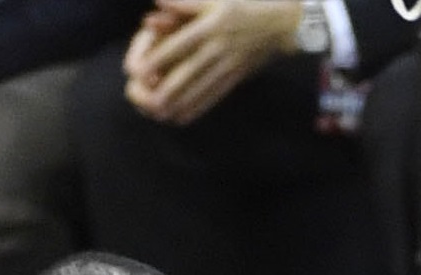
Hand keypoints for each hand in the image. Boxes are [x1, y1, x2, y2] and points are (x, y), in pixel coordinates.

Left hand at [123, 0, 308, 126]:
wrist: (281, 23)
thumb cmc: (244, 5)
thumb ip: (184, 2)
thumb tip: (156, 2)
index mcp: (210, 25)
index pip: (179, 45)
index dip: (158, 58)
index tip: (138, 71)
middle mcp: (218, 48)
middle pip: (188, 72)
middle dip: (166, 89)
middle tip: (146, 101)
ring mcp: (228, 65)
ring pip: (200, 88)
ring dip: (178, 103)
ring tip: (158, 114)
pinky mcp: (235, 77)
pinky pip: (214, 95)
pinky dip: (197, 107)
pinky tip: (182, 117)